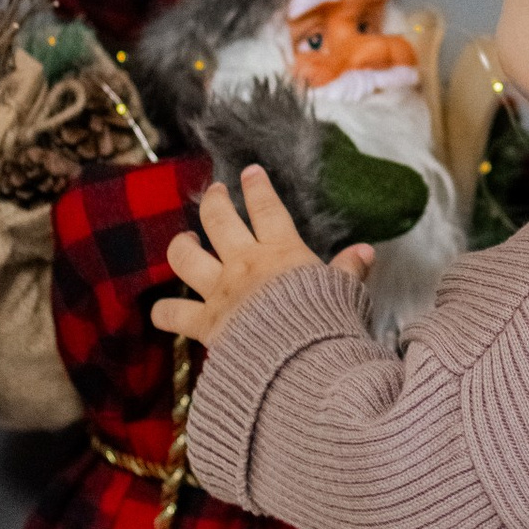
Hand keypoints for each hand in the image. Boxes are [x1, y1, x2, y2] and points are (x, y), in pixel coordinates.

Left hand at [152, 163, 359, 345]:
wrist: (297, 356)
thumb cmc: (324, 322)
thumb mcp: (344, 290)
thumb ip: (350, 269)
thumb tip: (366, 251)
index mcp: (280, 252)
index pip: (266, 209)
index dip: (257, 187)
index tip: (249, 172)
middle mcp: (244, 264)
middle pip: (219, 220)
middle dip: (214, 201)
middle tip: (215, 192)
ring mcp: (220, 291)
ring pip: (185, 255)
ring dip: (181, 244)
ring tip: (185, 239)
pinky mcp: (204, 322)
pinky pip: (172, 313)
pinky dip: (163, 312)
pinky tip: (162, 310)